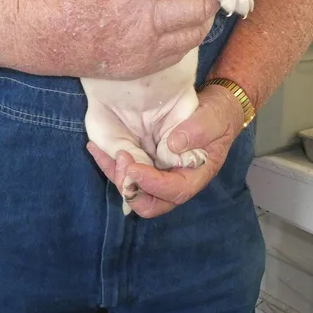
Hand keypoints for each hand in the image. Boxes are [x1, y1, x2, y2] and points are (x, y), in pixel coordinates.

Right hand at [14, 0, 217, 79]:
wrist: (39, 36)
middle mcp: (145, 17)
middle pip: (202, 2)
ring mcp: (147, 45)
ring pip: (197, 29)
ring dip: (202, 13)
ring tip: (196, 0)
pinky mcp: (144, 64)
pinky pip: (182, 50)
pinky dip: (186, 35)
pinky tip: (178, 23)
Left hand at [87, 85, 243, 216]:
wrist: (210, 110)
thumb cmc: (216, 116)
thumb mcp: (214, 118)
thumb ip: (199, 130)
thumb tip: (174, 145)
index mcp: (195, 176)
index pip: (175, 191)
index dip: (153, 184)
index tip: (135, 168)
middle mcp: (175, 180)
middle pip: (151, 203)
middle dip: (132, 190)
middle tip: (121, 164)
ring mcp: (158, 173)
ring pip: (134, 190)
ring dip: (118, 176)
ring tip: (106, 153)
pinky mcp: (146, 162)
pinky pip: (126, 171)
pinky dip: (110, 163)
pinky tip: (95, 148)